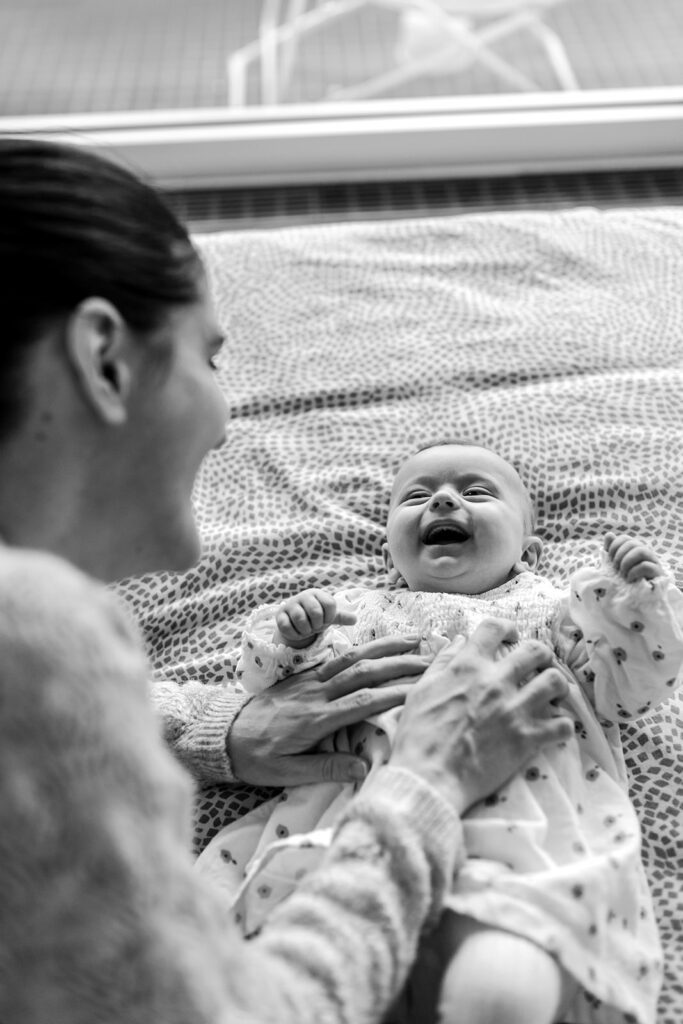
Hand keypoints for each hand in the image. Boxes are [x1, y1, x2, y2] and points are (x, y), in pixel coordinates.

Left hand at [228, 635, 430, 785]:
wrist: (225, 736)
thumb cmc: (257, 759)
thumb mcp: (287, 773)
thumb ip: (324, 770)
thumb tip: (363, 770)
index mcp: (315, 718)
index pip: (362, 701)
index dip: (394, 693)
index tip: (424, 690)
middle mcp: (316, 692)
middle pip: (363, 670)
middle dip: (400, 661)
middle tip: (432, 657)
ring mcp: (310, 680)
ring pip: (353, 656)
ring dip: (385, 645)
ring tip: (414, 638)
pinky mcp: (304, 675)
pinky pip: (337, 656)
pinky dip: (363, 647)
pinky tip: (380, 644)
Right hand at [275, 588, 356, 648]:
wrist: (296, 621)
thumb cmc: (316, 617)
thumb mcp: (329, 616)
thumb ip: (342, 617)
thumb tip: (355, 619)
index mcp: (317, 594)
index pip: (330, 605)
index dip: (329, 617)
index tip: (325, 620)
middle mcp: (303, 596)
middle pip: (315, 612)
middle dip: (317, 625)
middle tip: (314, 627)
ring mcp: (290, 605)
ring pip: (301, 620)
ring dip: (306, 631)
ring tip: (306, 630)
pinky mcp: (279, 615)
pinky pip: (287, 626)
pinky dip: (294, 634)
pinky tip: (297, 632)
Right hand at [390, 619, 572, 815]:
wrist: (429, 777)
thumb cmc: (418, 735)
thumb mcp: (422, 690)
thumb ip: (443, 662)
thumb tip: (458, 640)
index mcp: (468, 667)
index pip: (494, 629)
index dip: (506, 628)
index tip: (510, 636)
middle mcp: (496, 682)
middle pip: (535, 650)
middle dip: (540, 654)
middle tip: (536, 665)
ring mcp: (515, 710)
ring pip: (555, 681)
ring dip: (556, 686)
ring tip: (550, 694)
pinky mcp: (527, 739)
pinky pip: (562, 725)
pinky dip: (561, 725)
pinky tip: (553, 728)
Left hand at [604, 532, 662, 582]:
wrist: (635, 600)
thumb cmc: (624, 581)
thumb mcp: (614, 566)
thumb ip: (610, 551)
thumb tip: (609, 535)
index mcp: (634, 550)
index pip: (625, 538)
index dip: (614, 546)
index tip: (609, 558)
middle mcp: (645, 553)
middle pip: (632, 543)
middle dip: (619, 555)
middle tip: (615, 568)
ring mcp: (653, 562)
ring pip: (641, 551)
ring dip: (627, 562)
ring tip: (622, 573)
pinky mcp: (657, 574)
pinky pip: (647, 566)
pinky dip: (634, 571)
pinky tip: (629, 579)